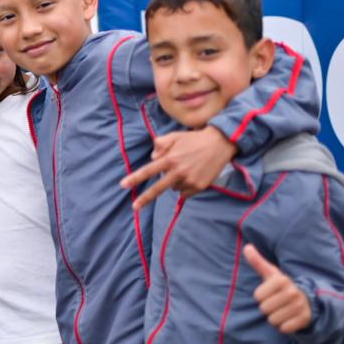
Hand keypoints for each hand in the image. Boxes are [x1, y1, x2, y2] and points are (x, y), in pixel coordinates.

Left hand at [120, 126, 236, 209]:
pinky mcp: (200, 186)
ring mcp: (190, 180)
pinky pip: (185, 192)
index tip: (123, 185)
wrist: (221, 143)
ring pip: (173, 188)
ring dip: (173, 182)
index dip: (135, 178)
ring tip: (185, 169)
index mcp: (170, 159)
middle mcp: (179, 171)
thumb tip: (153, 158)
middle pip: (158, 189)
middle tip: (134, 207)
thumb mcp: (174, 136)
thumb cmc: (194, 139)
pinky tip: (192, 175)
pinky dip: (184, 186)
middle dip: (145, 199)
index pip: (148, 171)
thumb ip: (160, 144)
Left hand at [244, 244, 312, 333]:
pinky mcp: (305, 319)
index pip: (258, 296)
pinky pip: (284, 328)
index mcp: (282, 280)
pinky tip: (289, 318)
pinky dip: (284, 326)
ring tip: (282, 310)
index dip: (261, 296)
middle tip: (276, 303)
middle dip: (267, 308)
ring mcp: (300, 306)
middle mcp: (293, 292)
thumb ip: (258, 262)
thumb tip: (246, 247)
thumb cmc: (281, 287)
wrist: (306, 300)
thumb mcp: (271, 274)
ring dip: (275, 318)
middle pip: (264, 308)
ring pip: (273, 320)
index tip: (269, 293)